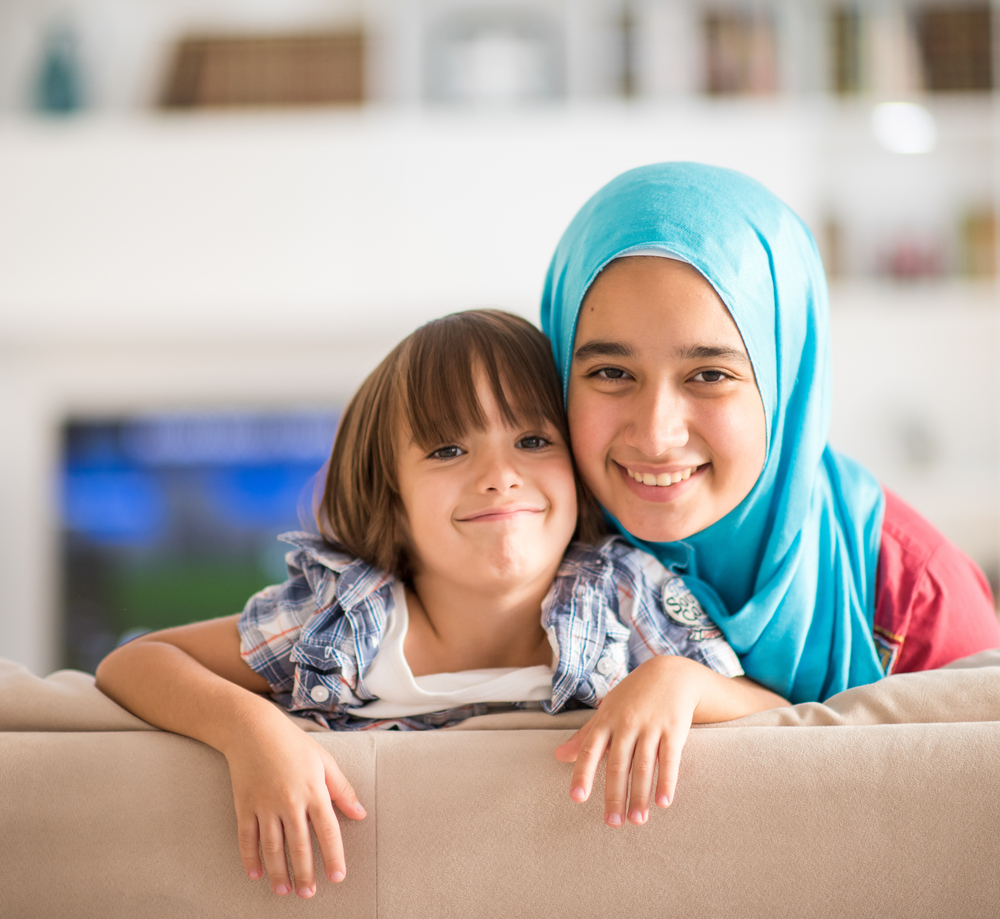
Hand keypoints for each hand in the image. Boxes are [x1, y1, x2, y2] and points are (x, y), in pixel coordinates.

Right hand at [225, 720, 366, 897]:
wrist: (253, 729)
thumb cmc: (294, 744)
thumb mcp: (325, 761)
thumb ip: (342, 789)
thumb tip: (360, 814)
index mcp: (313, 790)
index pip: (328, 831)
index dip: (333, 856)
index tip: (337, 877)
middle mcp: (289, 801)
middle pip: (299, 846)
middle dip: (305, 873)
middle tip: (309, 894)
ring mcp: (264, 805)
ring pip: (272, 848)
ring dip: (279, 873)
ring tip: (285, 891)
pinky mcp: (244, 806)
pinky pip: (246, 838)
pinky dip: (250, 859)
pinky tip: (256, 875)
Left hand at [554, 655, 705, 827]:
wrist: (669, 673)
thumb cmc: (632, 696)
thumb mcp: (606, 711)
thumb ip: (585, 736)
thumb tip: (558, 757)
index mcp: (606, 721)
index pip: (590, 750)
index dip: (582, 774)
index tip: (577, 798)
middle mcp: (626, 724)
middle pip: (617, 763)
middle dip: (614, 795)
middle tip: (612, 822)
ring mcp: (651, 726)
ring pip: (643, 765)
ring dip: (639, 795)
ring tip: (637, 820)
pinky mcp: (674, 729)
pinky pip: (670, 759)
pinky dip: (667, 781)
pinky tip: (664, 802)